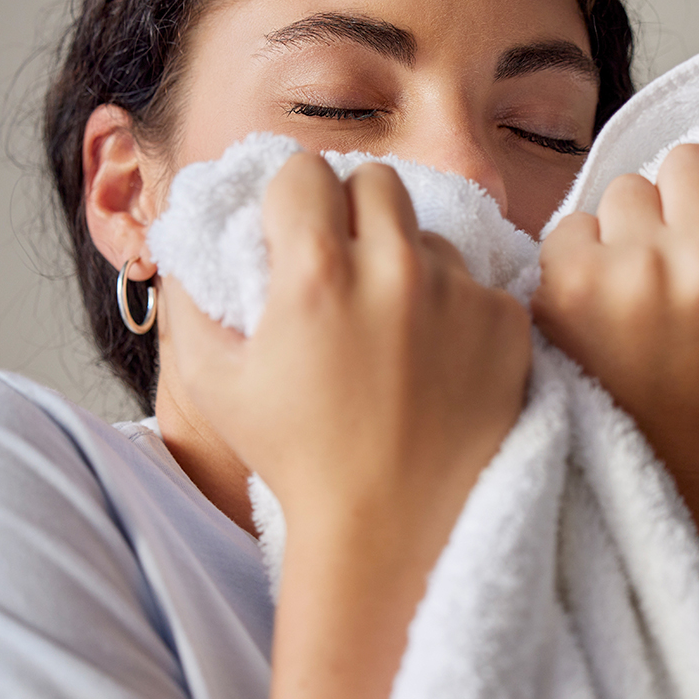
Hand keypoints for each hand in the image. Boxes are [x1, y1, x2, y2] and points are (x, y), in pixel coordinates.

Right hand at [163, 152, 531, 698]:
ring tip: (395, 323)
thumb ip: (191, 306)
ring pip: (431, 233)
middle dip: (354, 208)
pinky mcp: (507, 323)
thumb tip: (195, 252)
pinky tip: (439, 356)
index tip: (296, 229)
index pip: (306, 171)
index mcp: (316, 276)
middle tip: (347, 261)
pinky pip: (478, 282)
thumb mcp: (215, 386)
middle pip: (377, 180)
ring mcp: (460, 295)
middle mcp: (394, 271)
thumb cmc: (297, 458)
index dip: (294, 197)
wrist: (394, 528)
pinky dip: (457, 305)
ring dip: (408, 260)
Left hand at [532, 125, 698, 481]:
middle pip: (684, 162)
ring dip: (625, 226)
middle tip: (667, 256)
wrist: (658, 451)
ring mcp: (637, 270)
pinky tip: (591, 298)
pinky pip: (571, 223)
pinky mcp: (571, 283)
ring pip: (625, 188)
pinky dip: (577, 253)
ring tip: (629, 283)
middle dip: (674, 201)